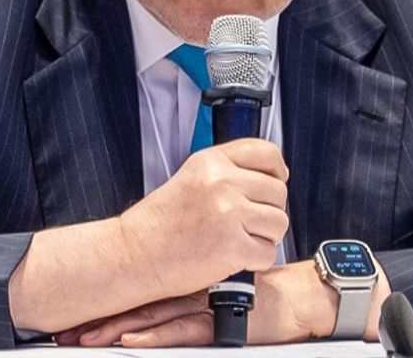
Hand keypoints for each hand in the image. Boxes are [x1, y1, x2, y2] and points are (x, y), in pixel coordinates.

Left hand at [54, 259, 390, 346]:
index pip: (138, 288)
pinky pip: (181, 332)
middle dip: (99, 319)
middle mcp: (188, 290)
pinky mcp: (217, 324)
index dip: (106, 299)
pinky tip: (131, 343)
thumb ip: (191, 286)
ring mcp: (200, 307)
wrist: (298, 298)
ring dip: (114, 331)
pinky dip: (154, 338)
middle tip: (66, 331)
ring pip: (150, 318)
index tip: (76, 310)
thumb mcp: (218, 285)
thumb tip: (158, 291)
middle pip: (135, 303)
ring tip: (86, 339)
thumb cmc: (262, 294)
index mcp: (185, 279)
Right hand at [117, 138, 290, 296]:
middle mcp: (222, 182)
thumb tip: (267, 177)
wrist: (133, 255)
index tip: (276, 180)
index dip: (277, 170)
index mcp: (211, 162)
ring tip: (239, 240)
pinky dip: (255, 261)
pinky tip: (233, 257)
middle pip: (278, 191)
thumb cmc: (157, 225)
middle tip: (247, 223)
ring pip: (279, 222)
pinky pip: (267, 253)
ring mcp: (228, 213)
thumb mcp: (190, 179)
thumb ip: (226, 172)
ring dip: (265, 237)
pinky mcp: (232, 246)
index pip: (266, 153)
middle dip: (268, 211)